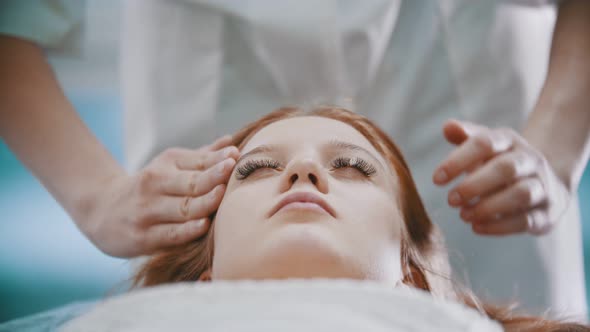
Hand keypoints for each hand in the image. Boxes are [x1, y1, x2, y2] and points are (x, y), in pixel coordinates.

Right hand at [82, 135, 238, 256]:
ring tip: (223, 194)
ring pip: (183, 208)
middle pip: (191, 183)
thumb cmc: (148, 186)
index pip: (197, 162)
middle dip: (213, 177)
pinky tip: (204, 225)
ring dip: (205, 202)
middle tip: (232, 169)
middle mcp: (155, 185)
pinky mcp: (143, 237)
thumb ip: (201, 157)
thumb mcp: (169, 166)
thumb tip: (231, 142)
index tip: (236, 154)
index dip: (217, 160)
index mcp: (165, 165)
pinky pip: (170, 234)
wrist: (99, 209)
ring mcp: (148, 212)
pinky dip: (188, 230)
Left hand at [432, 120, 570, 235]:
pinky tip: (476, 227)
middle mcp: (531, 160)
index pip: (485, 143)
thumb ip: (465, 136)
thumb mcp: (485, 146)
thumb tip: (447, 126)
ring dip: (488, 207)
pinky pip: (525, 220)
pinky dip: (498, 226)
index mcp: (510, 141)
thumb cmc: (500, 162)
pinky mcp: (547, 212)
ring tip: (463, 215)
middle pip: (505, 168)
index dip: (458, 160)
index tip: (436, 179)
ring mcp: (543, 186)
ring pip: (520, 194)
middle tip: (450, 200)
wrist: (545, 183)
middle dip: (474, 185)